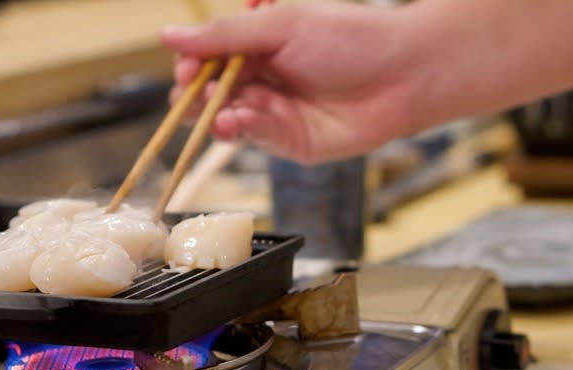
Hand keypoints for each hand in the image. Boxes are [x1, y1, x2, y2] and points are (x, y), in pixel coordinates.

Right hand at [161, 0, 418, 163]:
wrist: (405, 73)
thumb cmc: (350, 38)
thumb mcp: (281, 25)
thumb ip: (224, 35)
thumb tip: (167, 35)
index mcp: (258, 47)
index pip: (207, 59)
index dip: (191, 65)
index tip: (185, 68)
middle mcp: (263, 80)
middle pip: (210, 93)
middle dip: (194, 95)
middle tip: (190, 93)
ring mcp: (275, 113)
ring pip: (227, 118)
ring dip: (214, 114)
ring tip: (216, 110)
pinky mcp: (289, 141)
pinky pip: (254, 137)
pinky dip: (240, 129)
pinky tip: (236, 120)